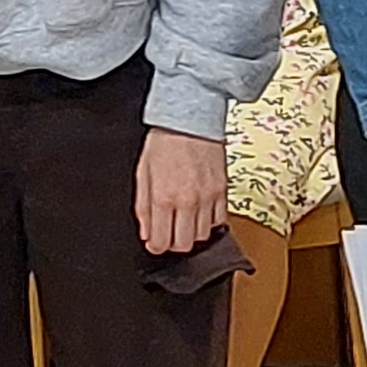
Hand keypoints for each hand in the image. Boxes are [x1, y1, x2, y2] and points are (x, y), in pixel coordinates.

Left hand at [138, 126, 226, 256]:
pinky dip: (209, 222)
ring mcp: (208, 198)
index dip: (155, 246)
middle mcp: (188, 201)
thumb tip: (146, 232)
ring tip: (183, 220)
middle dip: (173, 244)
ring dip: (191, 233)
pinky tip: (200, 212)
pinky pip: (220, 220)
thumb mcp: (143, 173)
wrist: (190, 120)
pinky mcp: (223, 191)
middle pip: (184, 245)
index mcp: (164, 197)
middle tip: (168, 233)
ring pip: (203, 236)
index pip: (161, 241)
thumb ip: (143, 207)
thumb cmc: (164, 141)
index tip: (154, 242)